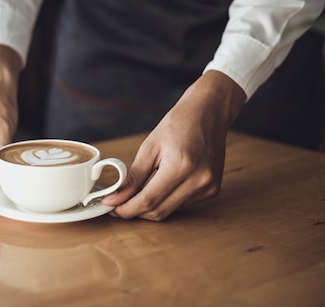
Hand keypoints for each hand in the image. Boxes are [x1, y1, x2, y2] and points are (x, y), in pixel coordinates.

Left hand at [102, 70, 245, 220]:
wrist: (209, 113)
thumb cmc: (178, 124)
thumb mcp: (150, 147)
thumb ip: (133, 177)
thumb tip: (115, 198)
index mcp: (181, 166)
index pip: (149, 200)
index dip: (127, 208)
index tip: (111, 207)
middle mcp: (198, 180)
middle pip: (159, 211)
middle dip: (136, 211)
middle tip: (119, 204)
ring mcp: (208, 187)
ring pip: (170, 211)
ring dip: (151, 207)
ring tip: (138, 192)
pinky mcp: (213, 189)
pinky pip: (182, 204)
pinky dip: (167, 200)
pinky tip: (162, 185)